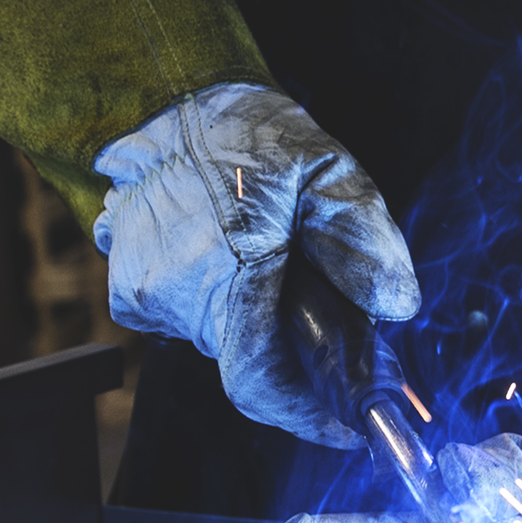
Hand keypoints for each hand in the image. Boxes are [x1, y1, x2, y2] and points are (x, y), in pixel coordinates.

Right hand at [92, 83, 419, 446]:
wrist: (171, 96)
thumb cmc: (252, 134)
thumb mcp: (328, 170)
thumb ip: (365, 239)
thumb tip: (395, 307)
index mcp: (225, 274)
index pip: (260, 383)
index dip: (306, 415)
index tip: (348, 427)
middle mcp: (172, 295)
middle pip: (248, 357)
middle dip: (294, 344)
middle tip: (328, 304)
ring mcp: (143, 291)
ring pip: (218, 336)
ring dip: (254, 314)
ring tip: (276, 258)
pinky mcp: (127, 283)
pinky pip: (185, 315)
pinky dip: (217, 299)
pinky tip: (234, 254)